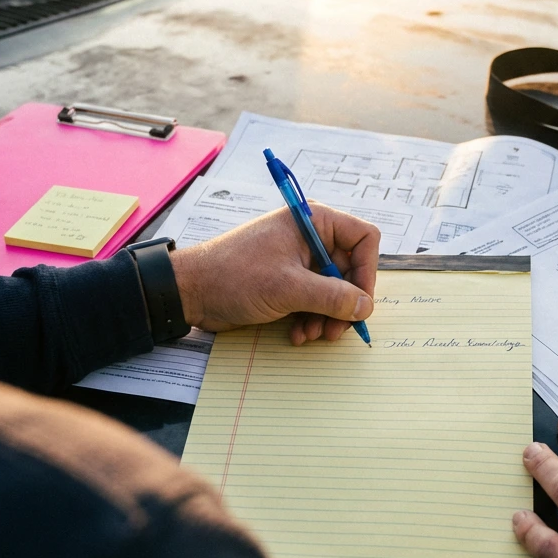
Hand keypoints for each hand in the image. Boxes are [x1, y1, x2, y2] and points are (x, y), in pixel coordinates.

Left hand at [170, 205, 379, 343]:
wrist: (190, 292)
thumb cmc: (234, 276)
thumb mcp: (289, 288)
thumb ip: (333, 297)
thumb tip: (366, 307)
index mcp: (314, 223)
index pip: (363, 239)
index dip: (367, 270)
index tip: (359, 300)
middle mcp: (311, 239)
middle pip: (351, 270)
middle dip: (344, 303)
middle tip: (336, 330)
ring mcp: (300, 262)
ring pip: (335, 291)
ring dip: (327, 317)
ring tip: (311, 334)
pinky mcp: (289, 283)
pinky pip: (316, 302)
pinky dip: (311, 320)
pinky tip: (297, 334)